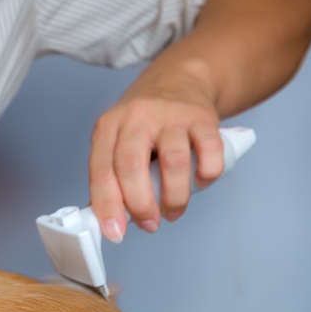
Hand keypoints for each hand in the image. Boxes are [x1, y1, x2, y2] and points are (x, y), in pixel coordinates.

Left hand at [88, 69, 223, 242]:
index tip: (115, 233)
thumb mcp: (116, 139)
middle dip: (141, 205)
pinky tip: (200, 182)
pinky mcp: (202, 116)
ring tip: (173, 211)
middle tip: (149, 223)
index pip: (101, 171)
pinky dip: (206, 175)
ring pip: (173, 163)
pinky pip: (209, 152)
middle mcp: (136, 117)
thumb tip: (105, 218)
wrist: (179, 78)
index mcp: (108, 127)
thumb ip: (111, 174)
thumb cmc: (143, 121)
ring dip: (174, 197)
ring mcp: (171, 115)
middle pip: (132, 167)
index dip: (107, 206)